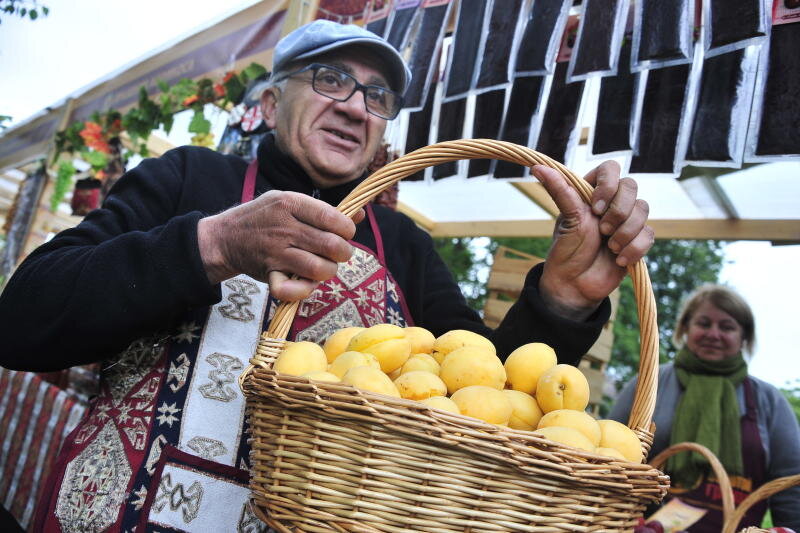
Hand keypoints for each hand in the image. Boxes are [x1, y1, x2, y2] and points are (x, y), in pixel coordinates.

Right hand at [198, 190, 363, 300]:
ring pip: (319, 269)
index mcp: (291, 203)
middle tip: (336, 253)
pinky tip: (307, 283)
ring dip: (329, 271)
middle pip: (332, 246)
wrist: (225, 237)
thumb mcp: (290, 201)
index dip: (347, 230)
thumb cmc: (264, 217)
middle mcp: (284, 228)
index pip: (335, 219)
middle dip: (343, 252)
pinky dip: (304, 291)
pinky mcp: (268, 274)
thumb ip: (324, 209)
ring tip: (324, 266)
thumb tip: (360, 214)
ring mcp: (276, 252)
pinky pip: (291, 291)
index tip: (343, 233)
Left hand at [533, 161, 652, 319]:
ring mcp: (626, 220)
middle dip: (618, 211)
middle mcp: (611, 202)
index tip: (595, 208)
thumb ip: (559, 190)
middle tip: (602, 231)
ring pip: (643, 209)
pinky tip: (619, 259)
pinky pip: (649, 234)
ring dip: (625, 232)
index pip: (610, 168)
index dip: (608, 185)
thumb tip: (537, 167)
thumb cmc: (567, 250)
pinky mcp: (638, 239)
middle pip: (631, 186)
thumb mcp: (566, 219)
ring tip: (609, 248)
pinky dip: (634, 248)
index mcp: (592, 192)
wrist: (576, 285)